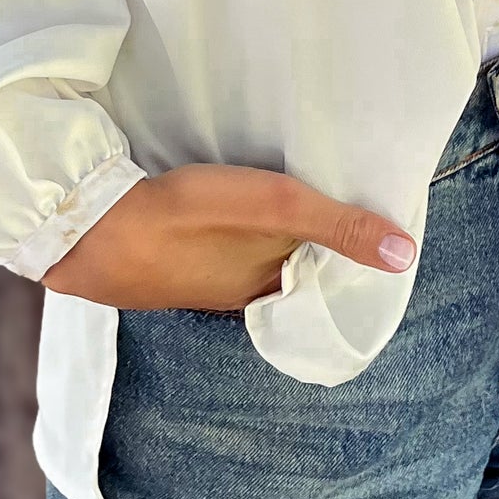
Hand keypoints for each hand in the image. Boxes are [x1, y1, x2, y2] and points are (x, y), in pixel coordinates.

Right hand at [40, 164, 416, 313]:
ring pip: (261, 262)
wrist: (94, 228)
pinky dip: (243, 236)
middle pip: (297, 271)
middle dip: (320, 247)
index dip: (354, 255)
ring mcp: (207, 281)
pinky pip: (226, 251)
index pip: (330, 278)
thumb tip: (404, 254)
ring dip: (280, 241)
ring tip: (300, 206)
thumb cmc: (189, 217)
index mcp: (272, 290)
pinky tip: (239, 214)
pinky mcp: (177, 260)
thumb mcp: (275, 209)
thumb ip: (337, 226)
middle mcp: (244, 295)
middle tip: (346, 203)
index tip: (377, 225)